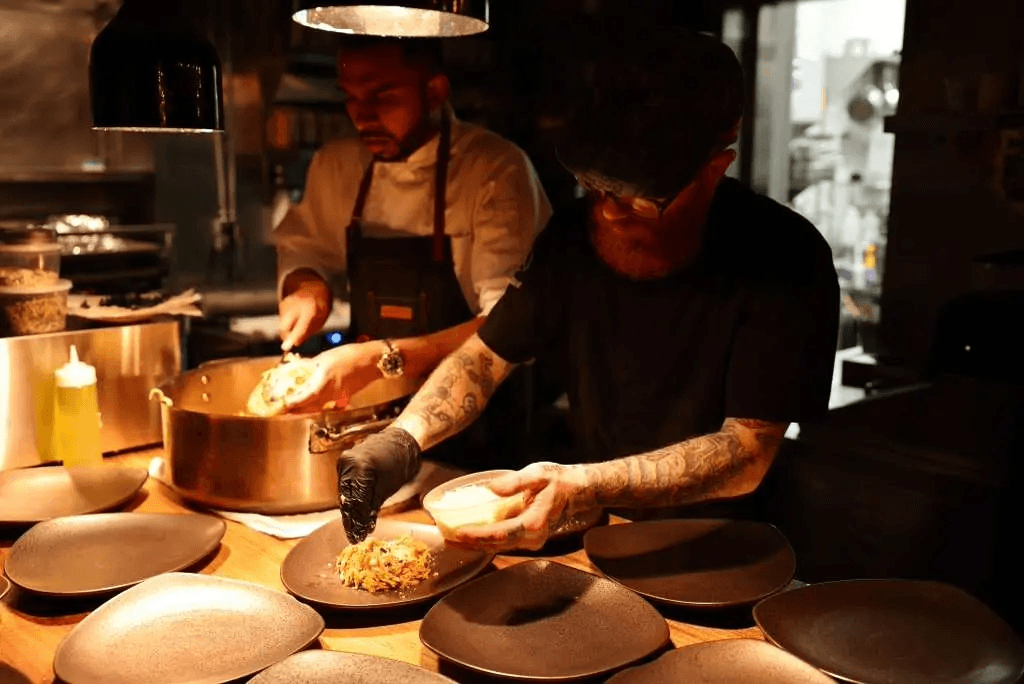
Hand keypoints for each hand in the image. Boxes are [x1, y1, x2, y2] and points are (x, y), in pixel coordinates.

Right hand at [279, 270, 331, 351]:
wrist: (313, 287)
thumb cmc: (319, 307)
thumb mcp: (320, 320)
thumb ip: (308, 331)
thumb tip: (295, 343)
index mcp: (310, 309)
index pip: (300, 326)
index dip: (293, 338)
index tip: (285, 348)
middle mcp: (296, 305)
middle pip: (283, 326)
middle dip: (286, 335)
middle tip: (294, 337)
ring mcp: (287, 303)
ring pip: (282, 324)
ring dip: (288, 329)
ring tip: (299, 321)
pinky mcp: (282, 304)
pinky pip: (282, 319)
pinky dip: (287, 322)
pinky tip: (295, 316)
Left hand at [283, 342, 382, 412]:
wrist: (373, 361)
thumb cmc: (351, 355)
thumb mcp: (326, 357)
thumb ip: (311, 365)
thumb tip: (296, 369)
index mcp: (324, 382)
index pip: (302, 399)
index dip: (289, 405)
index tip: (277, 408)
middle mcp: (330, 394)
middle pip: (307, 409)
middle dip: (292, 412)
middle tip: (279, 413)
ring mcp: (338, 398)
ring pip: (315, 408)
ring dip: (302, 411)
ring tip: (290, 411)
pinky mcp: (343, 398)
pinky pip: (325, 405)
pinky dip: (314, 406)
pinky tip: (310, 404)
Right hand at [336, 427, 420, 543]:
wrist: (400, 441)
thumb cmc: (400, 462)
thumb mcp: (388, 488)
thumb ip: (373, 506)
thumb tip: (365, 526)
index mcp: (361, 467)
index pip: (356, 501)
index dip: (358, 521)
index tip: (358, 536)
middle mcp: (348, 463)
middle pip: (347, 498)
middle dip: (351, 519)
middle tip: (354, 537)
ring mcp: (344, 461)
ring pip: (344, 492)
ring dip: (349, 511)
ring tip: (353, 529)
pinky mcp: (344, 462)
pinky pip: (345, 484)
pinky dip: (350, 498)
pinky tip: (353, 513)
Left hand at [446, 462, 588, 552]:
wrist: (577, 491)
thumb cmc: (558, 481)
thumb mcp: (538, 474)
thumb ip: (515, 482)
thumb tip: (492, 488)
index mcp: (534, 523)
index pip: (500, 533)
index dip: (478, 535)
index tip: (458, 532)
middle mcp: (532, 537)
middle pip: (495, 545)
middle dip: (469, 543)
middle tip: (445, 537)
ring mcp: (530, 541)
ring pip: (497, 546)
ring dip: (474, 544)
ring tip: (451, 538)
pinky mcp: (527, 539)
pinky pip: (502, 542)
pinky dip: (484, 540)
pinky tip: (469, 535)